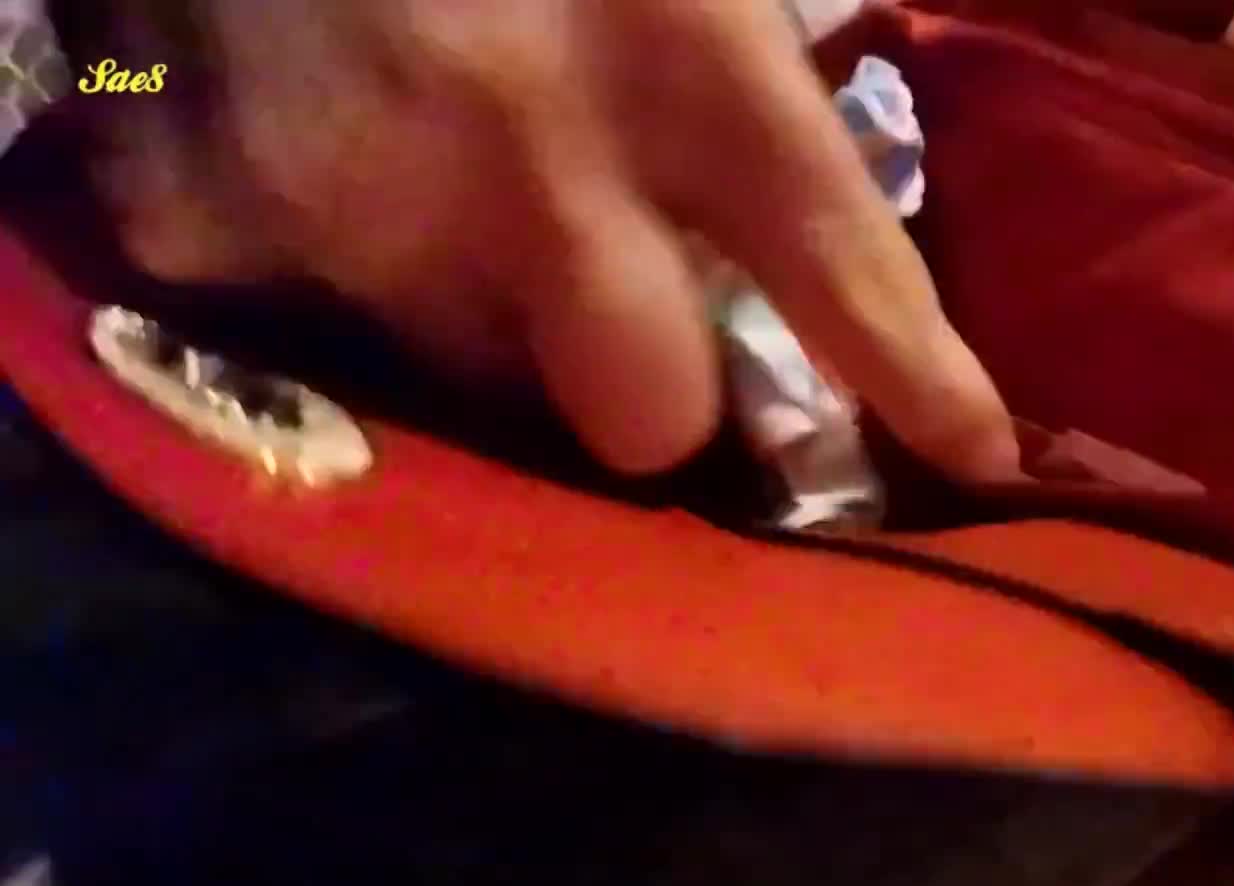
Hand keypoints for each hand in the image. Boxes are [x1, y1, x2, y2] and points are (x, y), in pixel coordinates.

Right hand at [86, 0, 1019, 481]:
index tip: (979, 458)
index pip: (844, 264)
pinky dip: (346, 273)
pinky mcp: (220, 217)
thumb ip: (759, 53)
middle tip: (634, 326)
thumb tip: (833, 197)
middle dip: (652, 401)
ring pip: (480, 389)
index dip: (921, 383)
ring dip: (498, 331)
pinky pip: (321, 323)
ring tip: (462, 195)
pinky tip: (341, 159)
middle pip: (646, 419)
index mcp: (688, 45)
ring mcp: (363, 201)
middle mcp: (532, 149)